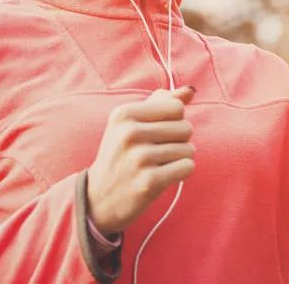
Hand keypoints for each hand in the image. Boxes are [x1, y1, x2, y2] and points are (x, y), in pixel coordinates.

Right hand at [86, 86, 195, 234]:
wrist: (98, 198)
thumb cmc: (120, 155)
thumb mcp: (130, 123)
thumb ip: (161, 102)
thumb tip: (190, 90)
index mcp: (123, 113)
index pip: (176, 107)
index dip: (174, 120)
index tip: (157, 132)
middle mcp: (129, 133)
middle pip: (186, 127)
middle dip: (178, 141)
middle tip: (157, 152)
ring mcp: (139, 158)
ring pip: (189, 149)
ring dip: (180, 158)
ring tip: (159, 165)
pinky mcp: (149, 181)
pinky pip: (187, 167)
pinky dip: (181, 172)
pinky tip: (163, 176)